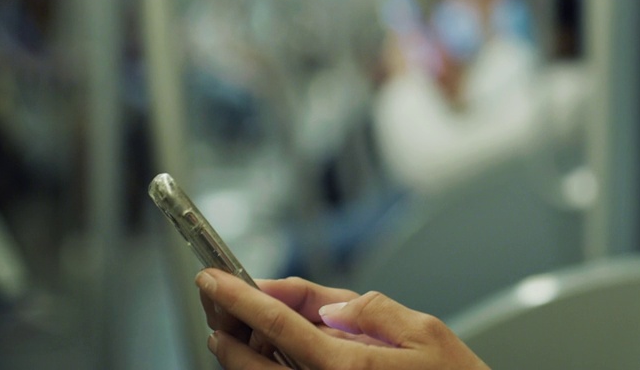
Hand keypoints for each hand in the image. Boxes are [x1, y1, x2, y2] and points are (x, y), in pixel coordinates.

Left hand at [195, 269, 490, 369]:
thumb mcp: (427, 333)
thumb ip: (374, 312)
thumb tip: (331, 309)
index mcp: (348, 366)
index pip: (277, 324)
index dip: (240, 298)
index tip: (213, 279)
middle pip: (253, 360)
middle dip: (226, 326)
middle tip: (214, 298)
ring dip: (239, 354)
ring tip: (233, 329)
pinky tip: (268, 357)